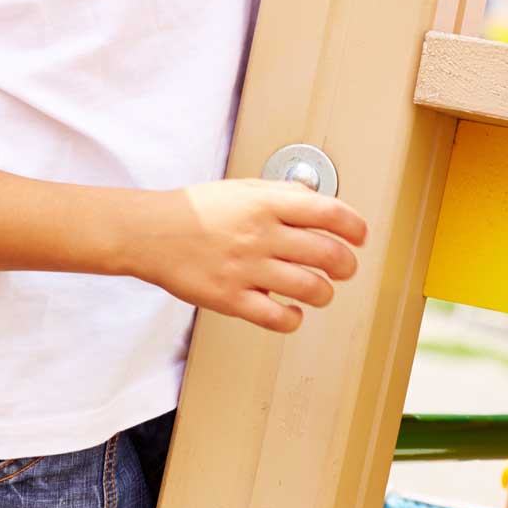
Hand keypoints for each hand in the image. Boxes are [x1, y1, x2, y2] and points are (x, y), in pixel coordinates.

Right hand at [129, 179, 366, 332]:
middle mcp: (259, 236)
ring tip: (319, 290)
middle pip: (329, 255)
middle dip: (347, 265)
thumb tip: (318, 201)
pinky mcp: (230, 298)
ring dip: (325, 292)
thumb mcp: (239, 188)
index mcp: (264, 205)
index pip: (330, 213)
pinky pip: (278, 318)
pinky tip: (290, 311)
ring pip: (311, 288)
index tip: (360, 236)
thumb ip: (280, 193)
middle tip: (344, 268)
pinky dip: (294, 318)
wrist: (147, 233)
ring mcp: (245, 269)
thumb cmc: (192, 210)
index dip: (355, 227)